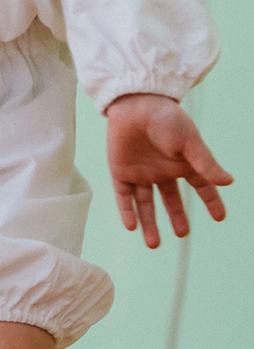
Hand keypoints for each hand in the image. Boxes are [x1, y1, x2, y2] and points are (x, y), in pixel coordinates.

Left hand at [106, 93, 231, 247]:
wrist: (134, 104)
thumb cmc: (166, 118)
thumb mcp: (189, 142)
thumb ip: (205, 164)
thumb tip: (228, 182)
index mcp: (182, 163)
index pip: (200, 186)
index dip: (211, 201)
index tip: (220, 217)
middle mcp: (162, 171)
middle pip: (170, 200)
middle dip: (176, 217)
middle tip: (182, 234)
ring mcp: (141, 172)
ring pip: (145, 204)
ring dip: (149, 223)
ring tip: (154, 244)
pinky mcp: (120, 171)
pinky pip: (123, 196)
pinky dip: (127, 211)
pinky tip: (131, 227)